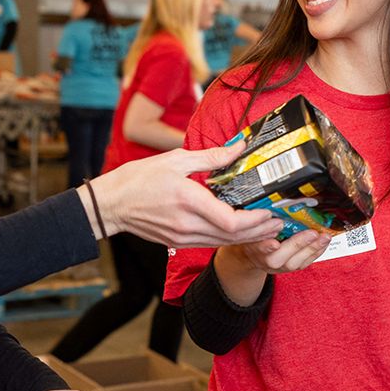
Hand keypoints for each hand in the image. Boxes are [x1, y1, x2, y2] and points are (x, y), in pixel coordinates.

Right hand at [85, 141, 283, 247]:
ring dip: (249, 237)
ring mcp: (183, 237)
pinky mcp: (179, 242)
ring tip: (268, 228)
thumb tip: (239, 147)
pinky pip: (212, 243)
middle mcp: (188, 224)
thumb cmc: (139, 179)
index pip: (230, 221)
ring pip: (224, 242)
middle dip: (260, 230)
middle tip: (279, 221)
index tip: (270, 211)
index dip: (255, 220)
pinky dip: (231, 239)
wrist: (111, 205)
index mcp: (188, 201)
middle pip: (233, 236)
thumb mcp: (175, 159)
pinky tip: (243, 231)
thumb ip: (211, 157)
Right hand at [214, 228, 332, 306]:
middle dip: (300, 244)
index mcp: (258, 249)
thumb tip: (277, 204)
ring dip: (314, 248)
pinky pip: (306, 262)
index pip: (262, 248)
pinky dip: (317, 252)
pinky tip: (324, 244)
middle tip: (313, 233)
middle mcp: (270, 260)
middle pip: (285, 256)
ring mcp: (282, 266)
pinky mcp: (292, 269)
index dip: (268, 246)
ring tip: (324, 238)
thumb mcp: (256, 228)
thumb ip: (265, 222)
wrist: (255, 257)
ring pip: (298, 261)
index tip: (274, 243)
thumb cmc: (256, 240)